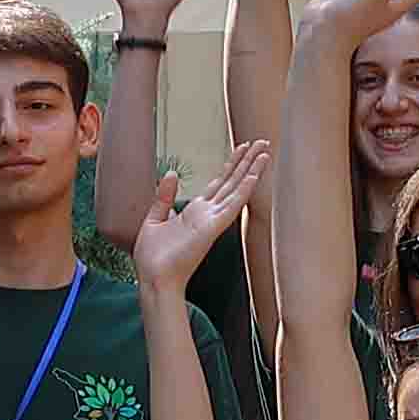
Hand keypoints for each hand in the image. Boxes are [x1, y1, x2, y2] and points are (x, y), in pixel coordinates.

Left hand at [138, 142, 268, 307]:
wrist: (154, 278)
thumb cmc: (154, 257)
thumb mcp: (154, 218)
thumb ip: (164, 196)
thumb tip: (172, 173)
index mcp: (196, 211)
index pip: (219, 182)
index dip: (231, 164)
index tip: (242, 148)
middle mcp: (208, 213)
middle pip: (232, 181)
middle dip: (247, 160)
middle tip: (261, 141)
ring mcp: (212, 220)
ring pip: (236, 189)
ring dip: (251, 170)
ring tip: (265, 151)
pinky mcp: (212, 228)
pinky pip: (231, 206)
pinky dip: (243, 191)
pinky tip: (254, 176)